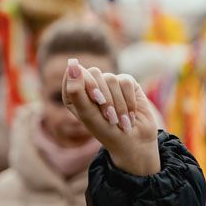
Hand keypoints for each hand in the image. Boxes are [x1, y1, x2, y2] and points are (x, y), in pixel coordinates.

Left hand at [63, 59, 160, 175]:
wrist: (133, 142)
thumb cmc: (106, 131)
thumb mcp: (87, 114)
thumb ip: (77, 90)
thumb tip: (72, 63)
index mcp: (75, 92)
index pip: (75, 74)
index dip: (86, 86)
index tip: (95, 101)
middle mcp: (92, 85)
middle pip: (94, 73)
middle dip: (103, 96)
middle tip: (109, 116)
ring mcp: (110, 84)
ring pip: (111, 79)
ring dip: (117, 104)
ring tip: (120, 120)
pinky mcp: (127, 84)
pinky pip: (126, 82)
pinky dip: (129, 101)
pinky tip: (130, 115)